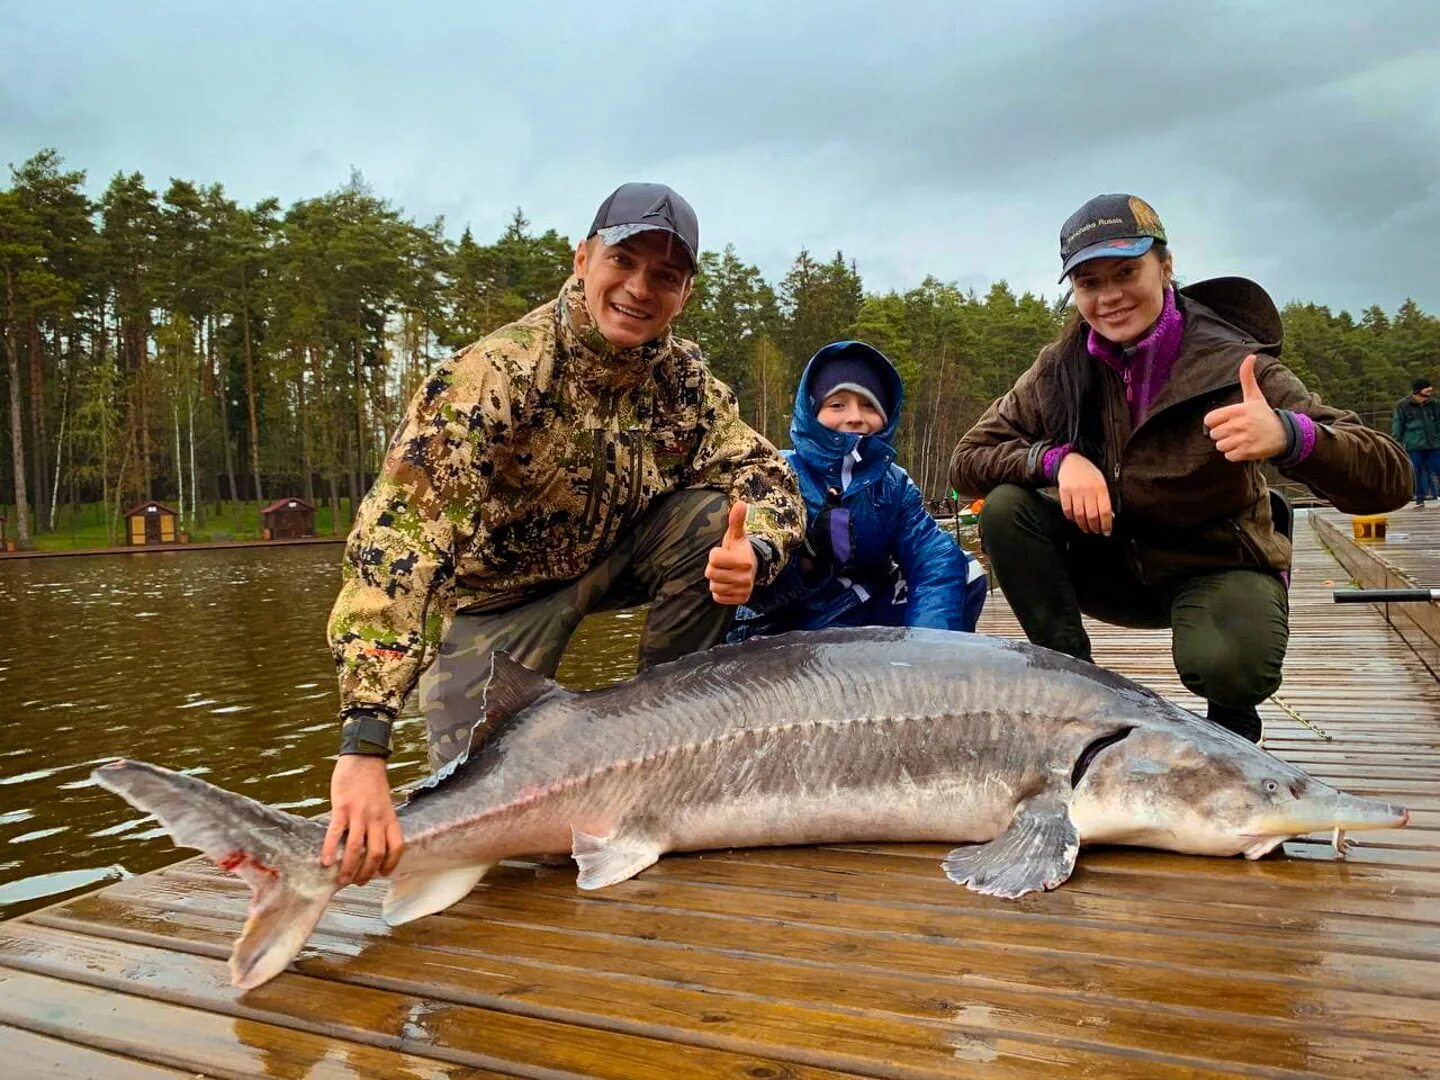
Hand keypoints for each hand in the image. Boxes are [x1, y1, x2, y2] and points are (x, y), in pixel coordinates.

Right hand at [323, 754, 403, 886]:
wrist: (363, 757)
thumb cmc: (373, 782)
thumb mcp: (385, 803)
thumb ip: (381, 822)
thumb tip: (373, 843)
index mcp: (390, 817)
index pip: (397, 846)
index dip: (392, 863)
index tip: (382, 874)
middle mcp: (378, 818)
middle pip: (377, 853)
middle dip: (367, 872)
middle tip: (358, 882)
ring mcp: (360, 813)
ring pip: (357, 847)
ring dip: (349, 867)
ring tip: (342, 880)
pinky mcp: (343, 807)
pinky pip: (337, 832)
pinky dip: (331, 848)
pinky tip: (326, 861)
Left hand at [705, 501, 756, 605]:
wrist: (753, 567)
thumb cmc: (739, 549)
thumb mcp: (736, 534)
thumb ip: (736, 520)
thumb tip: (741, 503)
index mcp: (744, 560)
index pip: (713, 558)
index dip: (715, 554)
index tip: (724, 553)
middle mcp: (746, 577)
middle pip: (711, 573)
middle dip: (714, 568)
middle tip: (724, 565)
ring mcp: (744, 590)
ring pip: (714, 587)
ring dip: (716, 580)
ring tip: (726, 574)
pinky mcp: (741, 600)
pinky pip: (718, 598)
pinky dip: (720, 592)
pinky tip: (728, 584)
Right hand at [1057, 452, 1112, 535]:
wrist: (1071, 461)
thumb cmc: (1089, 473)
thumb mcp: (1101, 483)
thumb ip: (1104, 499)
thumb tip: (1108, 517)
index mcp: (1101, 488)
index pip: (1105, 511)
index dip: (1106, 524)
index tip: (1106, 532)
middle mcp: (1088, 490)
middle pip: (1091, 515)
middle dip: (1094, 527)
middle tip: (1096, 531)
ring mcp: (1075, 491)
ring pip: (1079, 514)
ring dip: (1083, 525)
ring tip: (1086, 528)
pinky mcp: (1064, 491)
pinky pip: (1067, 509)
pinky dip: (1071, 517)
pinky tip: (1074, 519)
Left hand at [1202, 355, 1286, 461]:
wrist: (1285, 434)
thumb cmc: (1264, 414)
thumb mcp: (1255, 396)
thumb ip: (1247, 377)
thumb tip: (1250, 355)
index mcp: (1238, 410)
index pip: (1209, 420)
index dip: (1215, 422)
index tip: (1226, 421)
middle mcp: (1240, 424)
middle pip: (1214, 435)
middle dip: (1223, 434)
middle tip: (1237, 430)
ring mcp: (1244, 439)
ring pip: (1220, 446)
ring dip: (1229, 445)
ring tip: (1242, 438)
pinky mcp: (1248, 452)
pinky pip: (1229, 456)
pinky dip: (1235, 454)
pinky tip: (1246, 447)